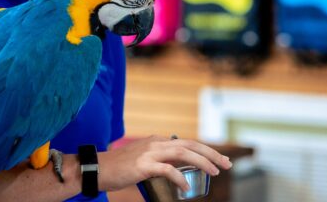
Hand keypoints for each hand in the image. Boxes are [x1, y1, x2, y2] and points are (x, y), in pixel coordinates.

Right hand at [98, 135, 232, 191]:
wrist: (99, 168)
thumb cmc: (121, 167)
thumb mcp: (144, 159)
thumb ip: (160, 160)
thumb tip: (178, 170)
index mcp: (157, 141)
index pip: (188, 142)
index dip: (207, 150)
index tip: (221, 160)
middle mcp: (156, 143)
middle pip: (190, 145)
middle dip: (211, 153)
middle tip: (227, 164)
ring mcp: (150, 153)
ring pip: (182, 153)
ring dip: (202, 162)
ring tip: (215, 172)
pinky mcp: (143, 165)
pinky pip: (166, 170)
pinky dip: (179, 177)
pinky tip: (186, 186)